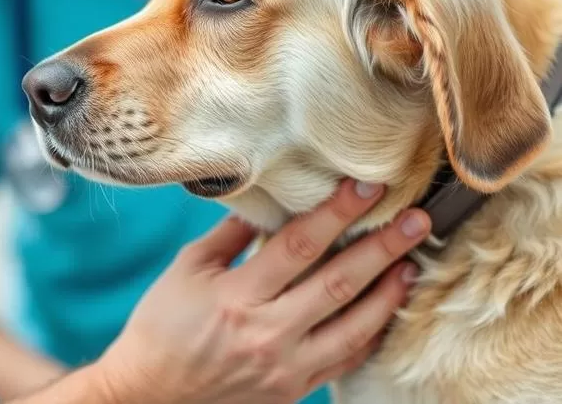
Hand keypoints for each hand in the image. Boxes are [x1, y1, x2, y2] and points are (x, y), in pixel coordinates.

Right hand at [91, 178, 428, 403]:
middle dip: (383, 247)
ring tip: (413, 263)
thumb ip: (230, 236)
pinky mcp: (293, 390)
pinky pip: (345, 361)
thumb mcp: (187, 269)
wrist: (153, 393)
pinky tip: (387, 309)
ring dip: (390, 292)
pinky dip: (371, 334)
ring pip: (355, 327)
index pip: (298, 245)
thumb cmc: (162, 326)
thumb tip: (269, 203)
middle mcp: (267, 333)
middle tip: (418, 220)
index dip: (336, 213)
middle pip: (339, 283)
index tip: (366, 187)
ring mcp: (285, 367)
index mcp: (236, 296)